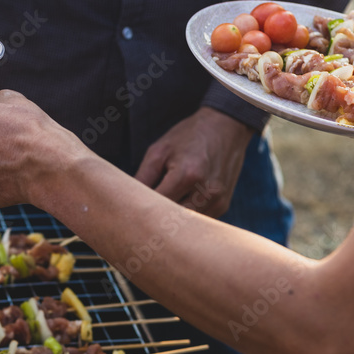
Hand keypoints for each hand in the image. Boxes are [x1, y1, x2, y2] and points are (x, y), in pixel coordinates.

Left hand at [134, 107, 251, 217]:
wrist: (226, 127)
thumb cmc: (188, 137)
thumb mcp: (159, 151)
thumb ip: (142, 178)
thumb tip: (128, 203)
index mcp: (187, 175)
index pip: (157, 206)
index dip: (141, 211)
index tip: (128, 214)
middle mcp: (206, 191)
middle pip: (172, 222)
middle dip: (155, 221)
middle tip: (139, 219)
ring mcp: (217, 201)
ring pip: (185, 226)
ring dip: (171, 223)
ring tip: (157, 214)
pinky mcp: (222, 206)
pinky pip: (197, 221)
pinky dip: (185, 219)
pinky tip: (177, 209)